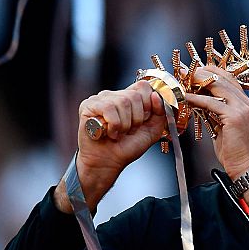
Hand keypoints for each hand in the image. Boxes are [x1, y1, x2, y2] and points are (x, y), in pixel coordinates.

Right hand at [56, 80, 167, 212]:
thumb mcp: (152, 130)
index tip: (143, 120)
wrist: (108, 163)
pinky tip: (109, 133)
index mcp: (129, 97)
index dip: (148, 104)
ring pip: (123, 101)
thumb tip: (155, 95)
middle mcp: (114, 95)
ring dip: (124, 124)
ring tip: (118, 133)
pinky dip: (113, 125)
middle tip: (128, 131)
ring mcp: (100, 98)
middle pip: (135, 95)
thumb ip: (160, 112)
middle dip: (136, 119)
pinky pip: (108, 108)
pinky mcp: (88, 105)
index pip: (143, 86)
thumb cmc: (127, 147)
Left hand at [184, 66, 248, 178]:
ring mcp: (242, 108)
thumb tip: (199, 103)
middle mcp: (246, 103)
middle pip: (223, 78)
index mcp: (245, 104)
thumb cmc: (234, 151)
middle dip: (202, 73)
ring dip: (198, 82)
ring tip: (184, 82)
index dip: (211, 73)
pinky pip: (211, 102)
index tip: (196, 72)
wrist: (245, 166)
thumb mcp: (224, 127)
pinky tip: (186, 98)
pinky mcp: (234, 117)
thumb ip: (215, 113)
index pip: (229, 79)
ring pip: (218, 86)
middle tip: (186, 73)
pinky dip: (197, 98)